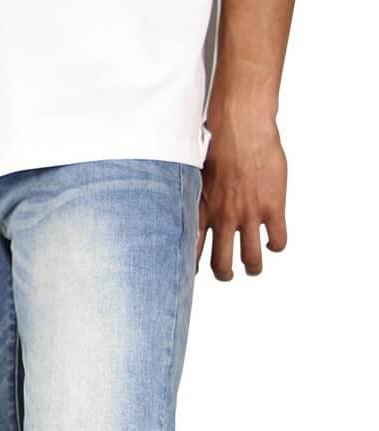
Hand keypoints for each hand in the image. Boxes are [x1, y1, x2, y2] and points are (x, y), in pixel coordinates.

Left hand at [196, 109, 287, 280]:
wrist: (241, 122)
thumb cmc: (217, 140)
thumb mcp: (195, 173)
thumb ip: (194, 197)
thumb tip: (185, 205)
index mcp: (203, 212)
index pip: (193, 253)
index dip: (194, 269)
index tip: (196, 273)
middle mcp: (224, 219)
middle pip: (222, 266)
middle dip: (225, 275)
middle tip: (229, 274)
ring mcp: (250, 215)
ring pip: (252, 260)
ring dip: (253, 268)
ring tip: (253, 266)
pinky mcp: (273, 207)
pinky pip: (278, 241)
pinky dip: (276, 246)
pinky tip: (272, 242)